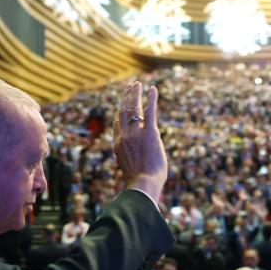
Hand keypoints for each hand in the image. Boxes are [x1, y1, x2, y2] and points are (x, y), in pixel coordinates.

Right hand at [114, 82, 166, 201]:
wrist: (142, 185)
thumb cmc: (138, 184)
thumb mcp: (129, 169)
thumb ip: (130, 159)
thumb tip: (135, 162)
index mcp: (118, 144)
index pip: (117, 123)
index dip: (120, 111)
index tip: (123, 104)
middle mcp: (125, 136)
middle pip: (123, 112)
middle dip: (126, 97)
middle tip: (129, 87)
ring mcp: (136, 134)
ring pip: (134, 108)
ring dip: (135, 94)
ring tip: (137, 84)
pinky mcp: (150, 133)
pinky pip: (150, 111)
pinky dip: (151, 99)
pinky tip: (153, 89)